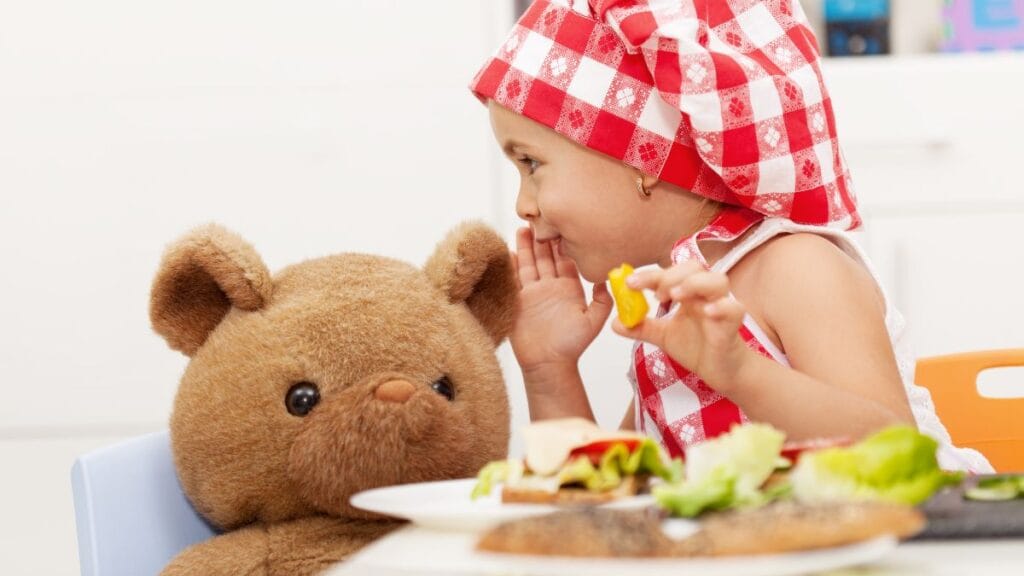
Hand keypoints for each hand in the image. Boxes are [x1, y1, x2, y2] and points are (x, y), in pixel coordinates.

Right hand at [509, 227, 612, 374]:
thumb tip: (606, 279)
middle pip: (544, 257)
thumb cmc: (572, 345)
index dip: (561, 243)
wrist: (549, 363)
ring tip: (523, 229)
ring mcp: (533, 293)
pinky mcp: (518, 301)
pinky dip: (511, 266)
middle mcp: (550, 286)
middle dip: (541, 239)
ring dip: (525, 247)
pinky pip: (513, 280)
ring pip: (528, 264)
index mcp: (568, 288)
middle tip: (539, 219)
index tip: (560, 226)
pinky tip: (508, 252)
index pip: (564, 259)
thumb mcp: (594, 322)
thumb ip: (603, 301)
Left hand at [611, 261, 753, 392]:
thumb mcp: (664, 336)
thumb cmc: (698, 347)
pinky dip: (722, 307)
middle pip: (694, 268)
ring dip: (695, 284)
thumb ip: (642, 327)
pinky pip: (734, 308)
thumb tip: (615, 322)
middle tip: (655, 294)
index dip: (649, 275)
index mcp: (688, 293)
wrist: (722, 372)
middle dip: (671, 276)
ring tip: (675, 296)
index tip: (629, 283)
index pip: (669, 273)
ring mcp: (722, 306)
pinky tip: (707, 312)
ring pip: (717, 281)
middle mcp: (705, 294)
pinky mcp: (734, 324)